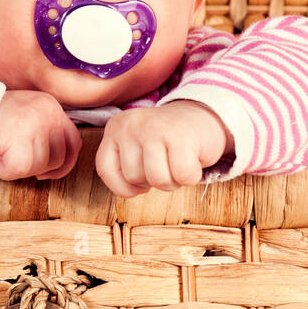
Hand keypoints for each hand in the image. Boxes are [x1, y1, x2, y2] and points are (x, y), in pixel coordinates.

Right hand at [0, 90, 82, 181]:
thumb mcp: (26, 116)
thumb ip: (45, 131)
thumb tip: (61, 160)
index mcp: (51, 105)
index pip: (74, 141)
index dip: (65, 162)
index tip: (50, 171)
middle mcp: (47, 112)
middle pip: (60, 158)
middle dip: (40, 167)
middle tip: (17, 157)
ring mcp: (35, 124)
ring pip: (41, 167)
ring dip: (20, 168)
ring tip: (3, 150)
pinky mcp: (19, 139)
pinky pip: (20, 170)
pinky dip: (5, 170)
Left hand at [95, 101, 233, 197]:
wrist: (202, 117)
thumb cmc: (167, 142)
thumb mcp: (136, 146)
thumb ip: (124, 165)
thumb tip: (126, 191)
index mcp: (116, 127)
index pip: (105, 169)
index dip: (123, 187)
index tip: (139, 184)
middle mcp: (131, 124)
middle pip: (133, 177)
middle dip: (152, 180)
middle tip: (165, 163)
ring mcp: (155, 128)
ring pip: (157, 179)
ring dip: (172, 181)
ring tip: (177, 162)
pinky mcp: (180, 136)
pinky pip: (183, 175)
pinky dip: (191, 176)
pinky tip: (191, 159)